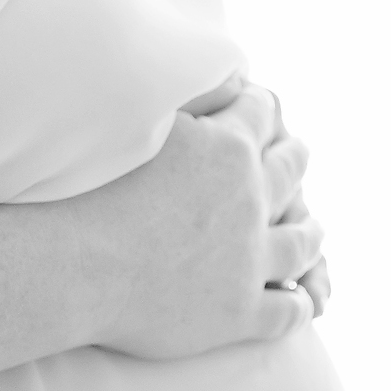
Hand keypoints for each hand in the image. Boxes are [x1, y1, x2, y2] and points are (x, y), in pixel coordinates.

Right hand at [71, 78, 325, 361]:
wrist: (75, 265)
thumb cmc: (87, 190)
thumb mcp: (138, 121)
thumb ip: (182, 100)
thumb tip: (210, 77)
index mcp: (229, 147)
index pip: (261, 114)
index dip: (262, 109)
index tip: (263, 108)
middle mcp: (251, 199)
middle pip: (288, 173)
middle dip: (293, 161)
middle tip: (298, 157)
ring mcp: (250, 260)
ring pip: (299, 244)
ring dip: (310, 233)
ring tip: (314, 229)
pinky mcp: (239, 313)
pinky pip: (287, 311)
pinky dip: (299, 304)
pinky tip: (303, 302)